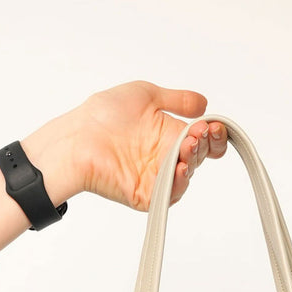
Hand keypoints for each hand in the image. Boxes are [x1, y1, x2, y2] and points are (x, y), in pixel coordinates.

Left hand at [28, 81, 227, 210]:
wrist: (78, 137)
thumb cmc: (105, 115)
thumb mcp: (146, 95)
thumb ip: (178, 100)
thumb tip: (204, 104)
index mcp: (169, 134)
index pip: (202, 139)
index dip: (213, 134)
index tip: (213, 125)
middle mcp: (166, 156)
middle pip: (199, 156)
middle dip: (205, 144)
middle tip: (200, 133)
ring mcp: (158, 177)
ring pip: (187, 174)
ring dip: (193, 160)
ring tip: (189, 146)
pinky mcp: (148, 195)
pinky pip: (169, 193)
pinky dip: (178, 182)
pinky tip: (180, 167)